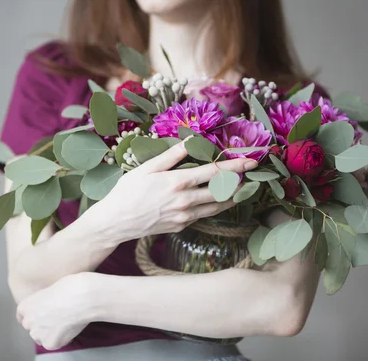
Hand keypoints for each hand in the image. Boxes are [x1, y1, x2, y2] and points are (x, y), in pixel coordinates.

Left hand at [16, 273, 95, 350]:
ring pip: (42, 338)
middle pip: (33, 328)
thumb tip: (49, 310)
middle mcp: (27, 321)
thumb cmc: (70, 287)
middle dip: (43, 325)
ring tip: (65, 322)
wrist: (81, 296)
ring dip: (51, 333)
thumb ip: (43, 303)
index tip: (44, 315)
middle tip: (59, 318)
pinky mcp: (49, 343)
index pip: (22, 317)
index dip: (35, 316)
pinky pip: (54, 343)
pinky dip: (62, 338)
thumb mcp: (49, 290)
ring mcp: (37, 334)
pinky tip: (69, 327)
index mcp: (24, 306)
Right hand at [83, 139, 257, 242]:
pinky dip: (214, 206)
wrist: (116, 222)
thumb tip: (191, 140)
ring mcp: (185, 216)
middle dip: (240, 181)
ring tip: (241, 188)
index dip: (236, 166)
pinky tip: (216, 199)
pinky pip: (203, 215)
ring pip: (217, 207)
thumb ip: (172, 155)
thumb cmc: (127, 191)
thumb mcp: (147, 168)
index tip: (251, 161)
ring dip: (231, 197)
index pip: (215, 172)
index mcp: (178, 182)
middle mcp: (185, 201)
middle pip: (222, 191)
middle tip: (251, 173)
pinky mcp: (181, 226)